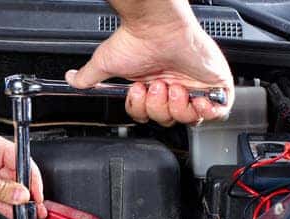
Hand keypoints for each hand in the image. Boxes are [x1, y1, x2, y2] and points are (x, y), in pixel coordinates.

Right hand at [66, 13, 233, 125]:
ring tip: (172, 85)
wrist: (158, 26)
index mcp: (153, 85)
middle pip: (169, 120)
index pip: (150, 115)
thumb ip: (88, 77)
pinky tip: (193, 99)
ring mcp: (196, 86)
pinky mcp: (216, 84)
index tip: (138, 92)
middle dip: (158, 107)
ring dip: (177, 107)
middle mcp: (174, 86)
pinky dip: (206, 112)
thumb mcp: (105, 63)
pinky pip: (218, 112)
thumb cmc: (136, 39)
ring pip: (191, 119)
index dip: (143, 110)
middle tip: (155, 86)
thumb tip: (71, 80)